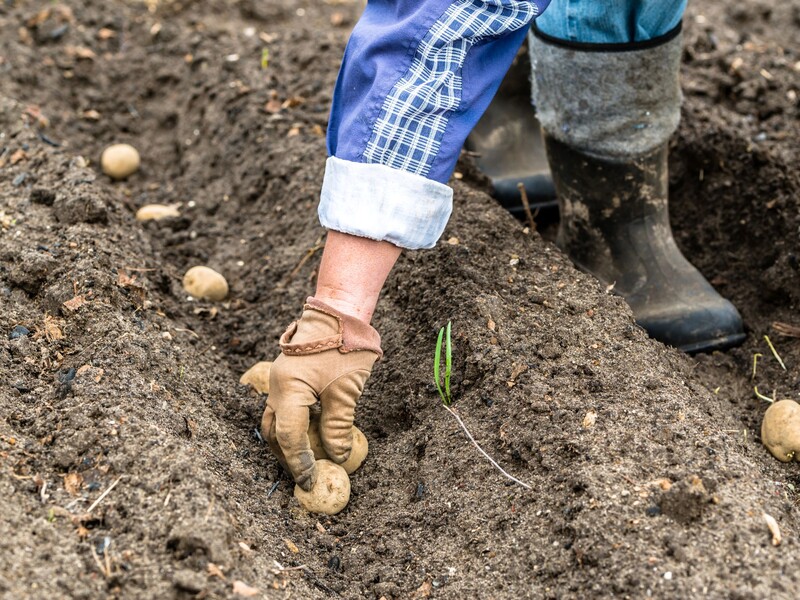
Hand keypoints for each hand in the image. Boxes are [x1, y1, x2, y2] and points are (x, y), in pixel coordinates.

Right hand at [261, 297, 380, 490]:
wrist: (340, 310)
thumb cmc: (345, 347)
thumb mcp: (345, 391)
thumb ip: (338, 427)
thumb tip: (336, 458)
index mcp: (287, 391)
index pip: (288, 436)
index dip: (299, 462)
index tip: (311, 482)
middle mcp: (277, 387)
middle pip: (274, 432)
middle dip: (287, 456)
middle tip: (305, 475)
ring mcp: (280, 380)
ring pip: (276, 420)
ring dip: (289, 441)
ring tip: (308, 459)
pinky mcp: (289, 377)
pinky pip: (285, 407)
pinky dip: (295, 424)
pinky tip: (312, 433)